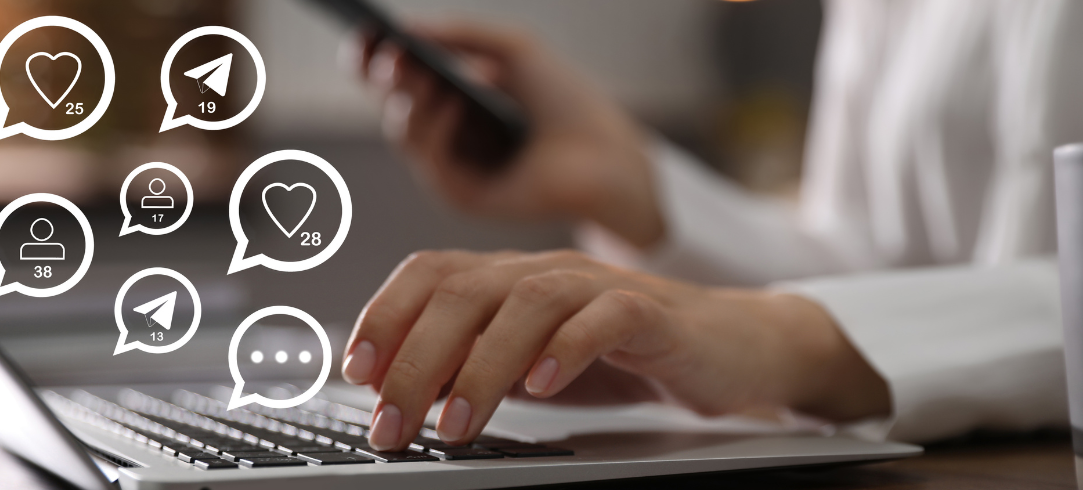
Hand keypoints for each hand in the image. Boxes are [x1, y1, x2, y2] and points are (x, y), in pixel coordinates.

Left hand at [341, 250, 889, 450]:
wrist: (729, 348)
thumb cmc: (623, 355)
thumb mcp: (533, 365)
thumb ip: (473, 367)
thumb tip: (399, 394)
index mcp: (510, 279)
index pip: (431, 274)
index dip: (386, 316)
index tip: (357, 371)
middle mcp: (547, 272)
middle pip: (465, 291)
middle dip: (417, 358)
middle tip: (393, 421)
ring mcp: (599, 286)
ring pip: (526, 302)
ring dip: (482, 363)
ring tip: (456, 421)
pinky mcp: (651, 311)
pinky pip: (605, 317)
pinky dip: (568, 348)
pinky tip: (543, 386)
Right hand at [346, 20, 663, 246]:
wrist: (609, 154)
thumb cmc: (567, 103)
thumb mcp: (514, 52)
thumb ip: (461, 35)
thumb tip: (405, 29)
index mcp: (451, 99)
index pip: (397, 79)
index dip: (375, 57)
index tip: (365, 31)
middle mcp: (444, 135)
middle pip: (392, 104)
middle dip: (386, 76)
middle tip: (388, 52)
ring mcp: (450, 168)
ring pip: (404, 132)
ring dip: (409, 99)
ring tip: (420, 71)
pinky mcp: (464, 197)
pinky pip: (431, 162)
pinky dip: (437, 129)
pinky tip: (455, 102)